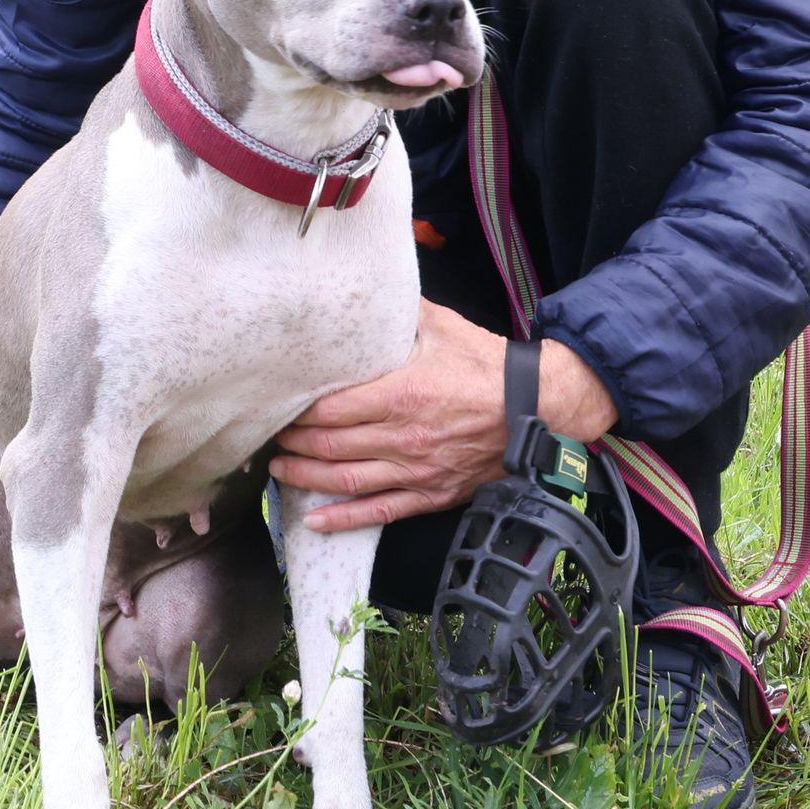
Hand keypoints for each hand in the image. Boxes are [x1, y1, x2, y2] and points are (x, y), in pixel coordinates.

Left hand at [271, 300, 615, 533]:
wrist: (538, 409)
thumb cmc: (487, 367)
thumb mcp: (443, 328)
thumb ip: (401, 313)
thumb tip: (369, 288)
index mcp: (401, 394)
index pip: (332, 409)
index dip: (299, 411)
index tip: (280, 404)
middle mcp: (402, 438)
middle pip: (330, 446)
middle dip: (293, 442)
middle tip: (271, 434)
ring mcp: (415, 471)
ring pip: (346, 481)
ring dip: (305, 477)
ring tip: (279, 469)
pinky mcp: (430, 493)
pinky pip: (379, 512)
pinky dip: (343, 519)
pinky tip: (314, 520)